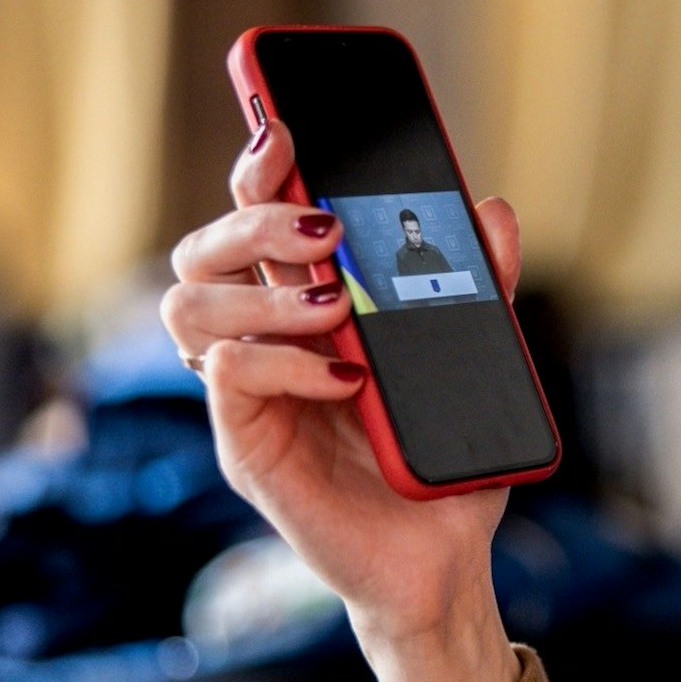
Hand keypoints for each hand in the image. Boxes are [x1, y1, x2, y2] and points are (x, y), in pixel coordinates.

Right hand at [161, 119, 520, 681]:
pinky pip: (228, 376)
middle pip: (205, 248)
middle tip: (323, 228)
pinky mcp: (246, 443)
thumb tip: (492, 209)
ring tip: (337, 305)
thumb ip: (481, 282)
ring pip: (187, 305)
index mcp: (306, 301)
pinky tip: (348, 377)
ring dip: (262, 291)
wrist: (444, 553)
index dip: (259, 165)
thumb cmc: (443, 453)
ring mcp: (246, 389)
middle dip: (253, 217)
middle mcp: (263, 335)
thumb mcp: (478, 357)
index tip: (287, 128)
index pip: (258, 216)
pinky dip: (287, 363)